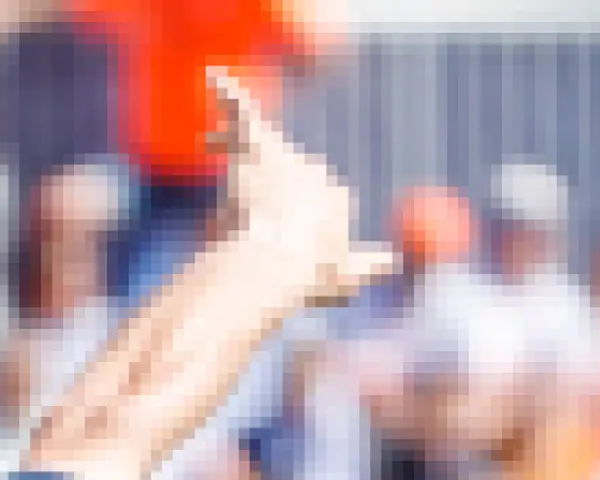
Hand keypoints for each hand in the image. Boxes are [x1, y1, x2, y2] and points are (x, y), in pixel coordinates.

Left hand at [206, 68, 396, 309]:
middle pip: (277, 168)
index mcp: (334, 199)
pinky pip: (243, 110)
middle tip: (230, 195)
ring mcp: (285, 156)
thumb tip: (390, 263)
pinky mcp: (257, 143)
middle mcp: (313, 171)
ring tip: (209, 143)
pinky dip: (230, 94)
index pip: (306, 196)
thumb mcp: (342, 280)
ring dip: (231, 142)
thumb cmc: (306, 276)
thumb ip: (366, 267)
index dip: (283, 210)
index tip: (265, 225)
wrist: (277, 259)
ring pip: (254, 142)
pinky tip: (214, 78)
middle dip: (254, 178)